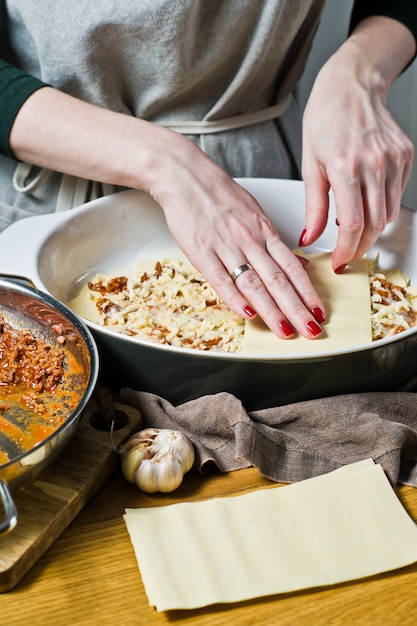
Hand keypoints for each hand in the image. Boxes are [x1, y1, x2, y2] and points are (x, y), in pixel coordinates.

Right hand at [147, 133, 324, 339]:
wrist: (185, 176)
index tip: (319, 312)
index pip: (293, 267)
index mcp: (264, 231)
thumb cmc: (218, 194)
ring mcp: (226, 246)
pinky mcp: (201, 252)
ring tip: (285, 331)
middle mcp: (249, 240)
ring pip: (254, 283)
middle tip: (311, 331)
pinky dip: (234, 298)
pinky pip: (220, 279)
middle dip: (297, 309)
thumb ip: (275, 242)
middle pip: (279, 280)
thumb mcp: (254, 213)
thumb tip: (299, 262)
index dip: (308, 292)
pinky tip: (247, 313)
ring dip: (272, 310)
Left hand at [300, 17, 414, 272]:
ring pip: (388, 214)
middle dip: (359, 246)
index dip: (346, 250)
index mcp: (345, 166)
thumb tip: (310, 238)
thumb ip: (312, 206)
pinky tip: (367, 202)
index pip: (352, 224)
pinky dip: (383, 207)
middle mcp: (374, 164)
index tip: (340, 262)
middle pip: (373, 225)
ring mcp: (394, 160)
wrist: (352, 84)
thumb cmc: (326, 119)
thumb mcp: (310, 164)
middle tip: (346, 252)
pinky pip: (397, 196)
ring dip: (371, 228)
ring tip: (354, 226)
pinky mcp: (406, 156)